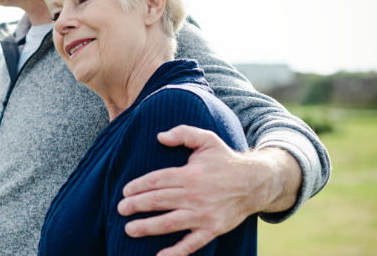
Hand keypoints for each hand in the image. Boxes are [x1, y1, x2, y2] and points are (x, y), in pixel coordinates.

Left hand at [117, 125, 300, 255]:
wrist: (256, 183)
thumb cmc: (225, 160)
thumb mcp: (207, 139)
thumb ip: (183, 133)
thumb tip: (159, 136)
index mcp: (190, 174)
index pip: (156, 180)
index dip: (138, 186)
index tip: (125, 192)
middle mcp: (195, 195)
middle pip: (158, 201)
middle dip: (136, 206)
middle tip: (120, 209)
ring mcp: (203, 214)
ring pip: (169, 223)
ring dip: (147, 227)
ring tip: (129, 229)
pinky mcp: (212, 229)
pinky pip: (192, 243)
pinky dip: (176, 252)